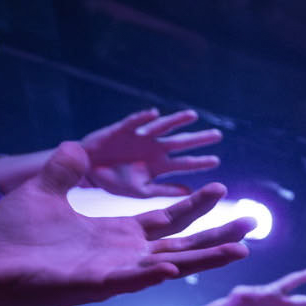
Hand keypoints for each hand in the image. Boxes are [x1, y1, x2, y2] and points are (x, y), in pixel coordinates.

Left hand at [0, 143, 252, 305]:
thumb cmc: (12, 239)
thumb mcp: (42, 193)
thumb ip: (64, 173)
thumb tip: (75, 146)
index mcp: (116, 234)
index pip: (167, 220)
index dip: (194, 206)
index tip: (222, 189)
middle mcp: (124, 255)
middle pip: (183, 244)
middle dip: (218, 235)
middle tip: (253, 224)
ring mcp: (113, 272)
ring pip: (170, 264)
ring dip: (204, 259)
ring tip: (240, 251)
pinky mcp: (93, 285)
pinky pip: (130, 281)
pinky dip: (151, 275)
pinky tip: (173, 268)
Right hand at [78, 108, 223, 198]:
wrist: (88, 172)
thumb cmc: (116, 182)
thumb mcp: (142, 191)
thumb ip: (165, 190)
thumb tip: (190, 192)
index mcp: (160, 165)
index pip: (184, 163)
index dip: (199, 162)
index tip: (216, 161)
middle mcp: (154, 149)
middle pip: (180, 143)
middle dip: (198, 138)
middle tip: (218, 135)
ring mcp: (140, 138)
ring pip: (162, 127)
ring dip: (176, 121)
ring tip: (192, 116)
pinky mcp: (122, 130)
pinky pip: (134, 122)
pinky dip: (143, 118)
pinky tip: (154, 113)